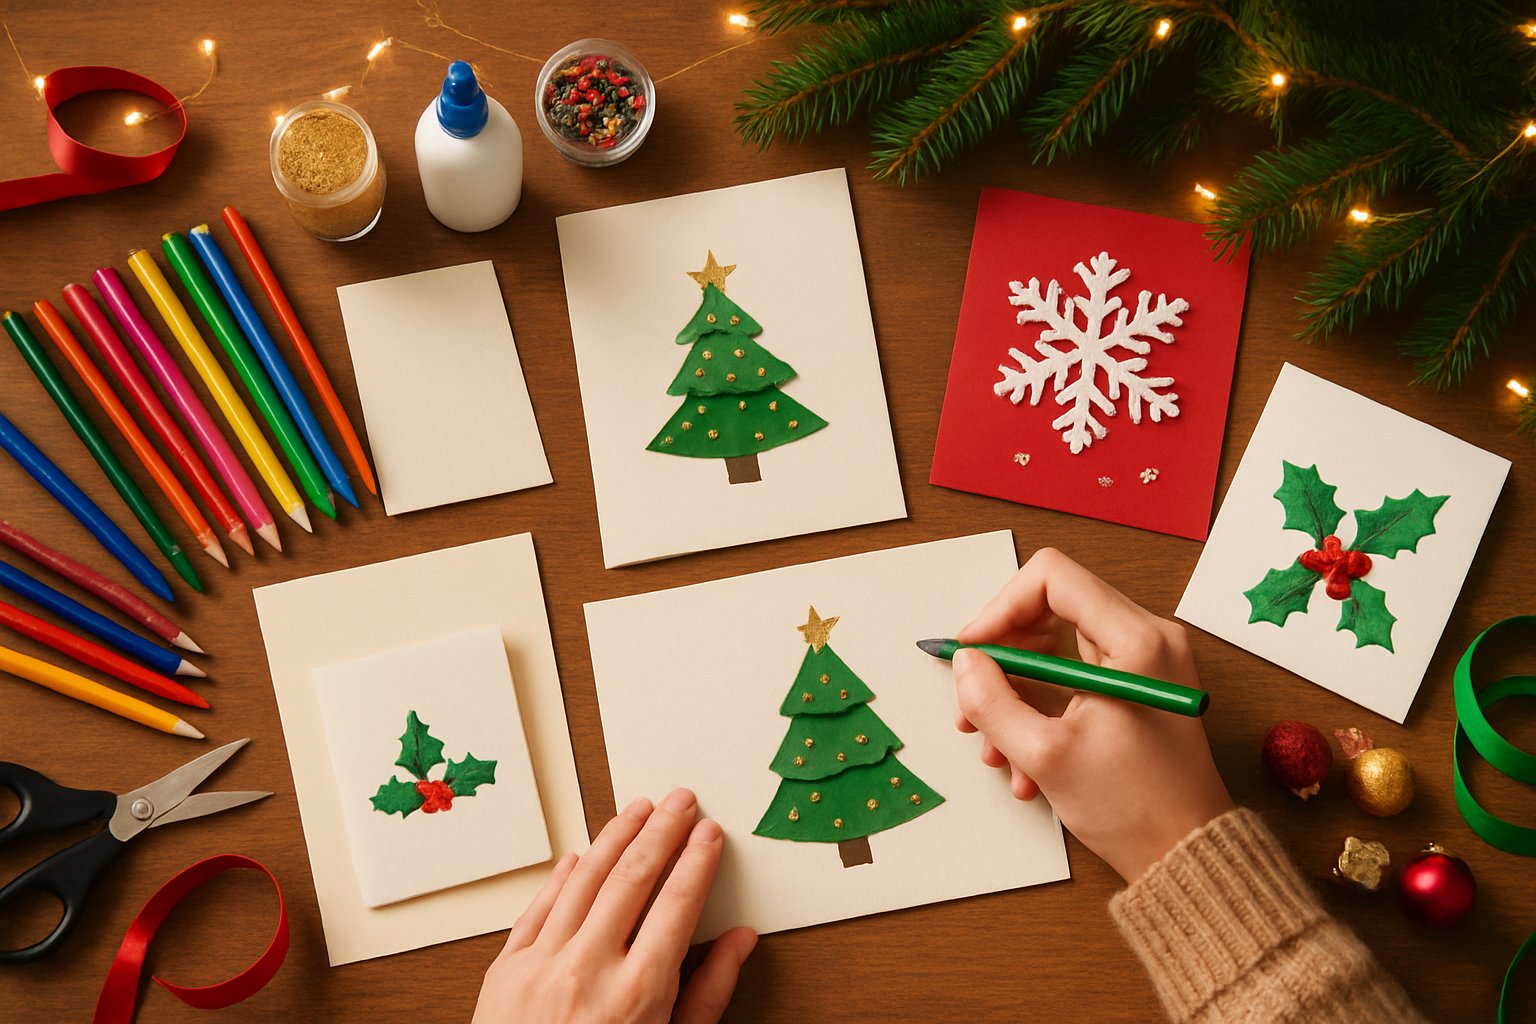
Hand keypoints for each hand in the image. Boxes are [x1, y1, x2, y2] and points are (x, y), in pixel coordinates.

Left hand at [473, 788, 757, 1023]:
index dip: (697, 860)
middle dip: (662, 829)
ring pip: (584, 880)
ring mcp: (541, 968)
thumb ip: (707, 995)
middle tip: (680, 799)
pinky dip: (561, 877)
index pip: (677, 904)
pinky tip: (580, 855)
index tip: (710, 833)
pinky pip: (537, 909)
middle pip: (634, 877)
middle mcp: (588, 971)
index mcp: (638, 994)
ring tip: (637, 809)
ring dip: (615, 836)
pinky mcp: (504, 973)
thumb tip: (740, 942)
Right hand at [952, 548, 1232, 882]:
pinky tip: (1025, 763)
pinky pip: (1074, 678)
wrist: (1187, 856)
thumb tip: (965, 664)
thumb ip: (993, 701)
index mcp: (1137, 641)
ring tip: (995, 747)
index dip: (1000, 608)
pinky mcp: (1137, 688)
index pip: (1052, 578)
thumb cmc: (1136, 808)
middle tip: (973, 700)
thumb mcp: (1045, 756)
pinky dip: (1041, 710)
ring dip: (1015, 695)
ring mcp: (1145, 663)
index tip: (973, 650)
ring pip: (1056, 649)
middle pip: (1050, 610)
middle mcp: (1147, 639)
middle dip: (1002, 659)